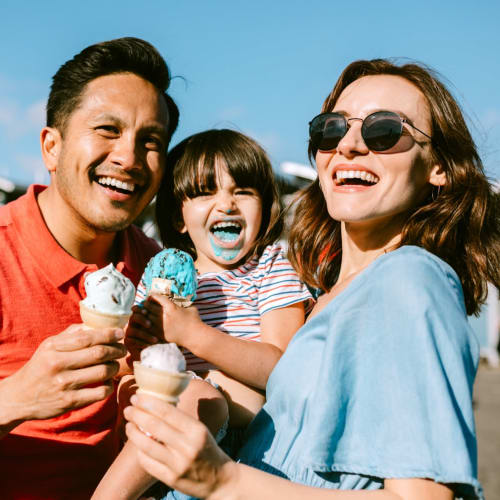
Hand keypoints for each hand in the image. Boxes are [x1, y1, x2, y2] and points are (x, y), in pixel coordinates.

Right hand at [0, 324, 125, 424]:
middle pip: (99, 353)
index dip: (108, 334)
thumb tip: (96, 324)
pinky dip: (109, 386)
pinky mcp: (69, 402)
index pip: (87, 337)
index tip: (120, 333)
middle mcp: (58, 364)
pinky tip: (107, 382)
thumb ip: (71, 334)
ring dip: (115, 367)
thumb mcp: (49, 346)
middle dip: (117, 350)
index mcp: (54, 347)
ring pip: (103, 372)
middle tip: (123, 350)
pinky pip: (99, 393)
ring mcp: (64, 384)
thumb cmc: (40, 366)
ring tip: (115, 365)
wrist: (19, 397)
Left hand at [124, 394, 233, 498]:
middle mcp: (187, 446)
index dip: (149, 403)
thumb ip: (181, 420)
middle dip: (137, 415)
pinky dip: (140, 452)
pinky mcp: (171, 479)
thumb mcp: (201, 430)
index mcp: (196, 430)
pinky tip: (137, 445)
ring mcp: (178, 464)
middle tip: (127, 408)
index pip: (168, 412)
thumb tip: (157, 404)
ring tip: (128, 425)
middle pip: (155, 427)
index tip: (137, 397)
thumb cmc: (208, 450)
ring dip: (133, 433)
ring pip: (147, 446)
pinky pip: (148, 463)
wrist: (220, 480)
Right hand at [125, 305, 161, 362]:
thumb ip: (157, 315)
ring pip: (133, 330)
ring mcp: (128, 332)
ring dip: (145, 335)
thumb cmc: (158, 336)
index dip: (139, 309)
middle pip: (133, 317)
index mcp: (140, 316)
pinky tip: (150, 345)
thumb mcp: (159, 326)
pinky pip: (132, 340)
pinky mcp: (127, 341)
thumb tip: (156, 304)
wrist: (152, 350)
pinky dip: (141, 343)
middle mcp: (133, 323)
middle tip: (150, 325)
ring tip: (156, 339)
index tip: (146, 312)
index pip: (136, 309)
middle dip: (141, 320)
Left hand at [143, 294, 202, 346]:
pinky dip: (144, 324)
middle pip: (148, 306)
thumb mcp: (191, 308)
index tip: (151, 295)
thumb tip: (181, 300)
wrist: (194, 337)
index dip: (152, 295)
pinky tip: (144, 323)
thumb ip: (184, 303)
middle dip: (146, 304)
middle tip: (145, 303)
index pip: (157, 298)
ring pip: (145, 317)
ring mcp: (160, 326)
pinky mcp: (159, 334)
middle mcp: (164, 316)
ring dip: (143, 314)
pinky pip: (147, 328)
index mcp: (171, 307)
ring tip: (143, 312)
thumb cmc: (195, 321)